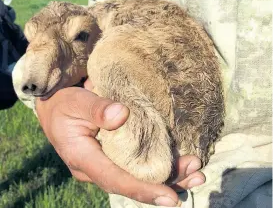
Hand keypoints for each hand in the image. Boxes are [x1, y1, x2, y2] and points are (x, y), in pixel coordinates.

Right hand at [36, 80, 204, 206]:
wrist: (59, 109)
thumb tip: (121, 115)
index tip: (169, 198)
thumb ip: (95, 109)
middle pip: (133, 182)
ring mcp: (106, 164)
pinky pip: (138, 166)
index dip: (142, 189)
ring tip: (197, 172)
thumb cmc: (65, 105)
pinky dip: (160, 166)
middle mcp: (96, 169)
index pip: (115, 179)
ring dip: (169, 176)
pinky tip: (181, 165)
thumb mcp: (75, 103)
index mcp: (83, 159)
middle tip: (196, 175)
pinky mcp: (114, 157)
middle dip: (165, 183)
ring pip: (138, 176)